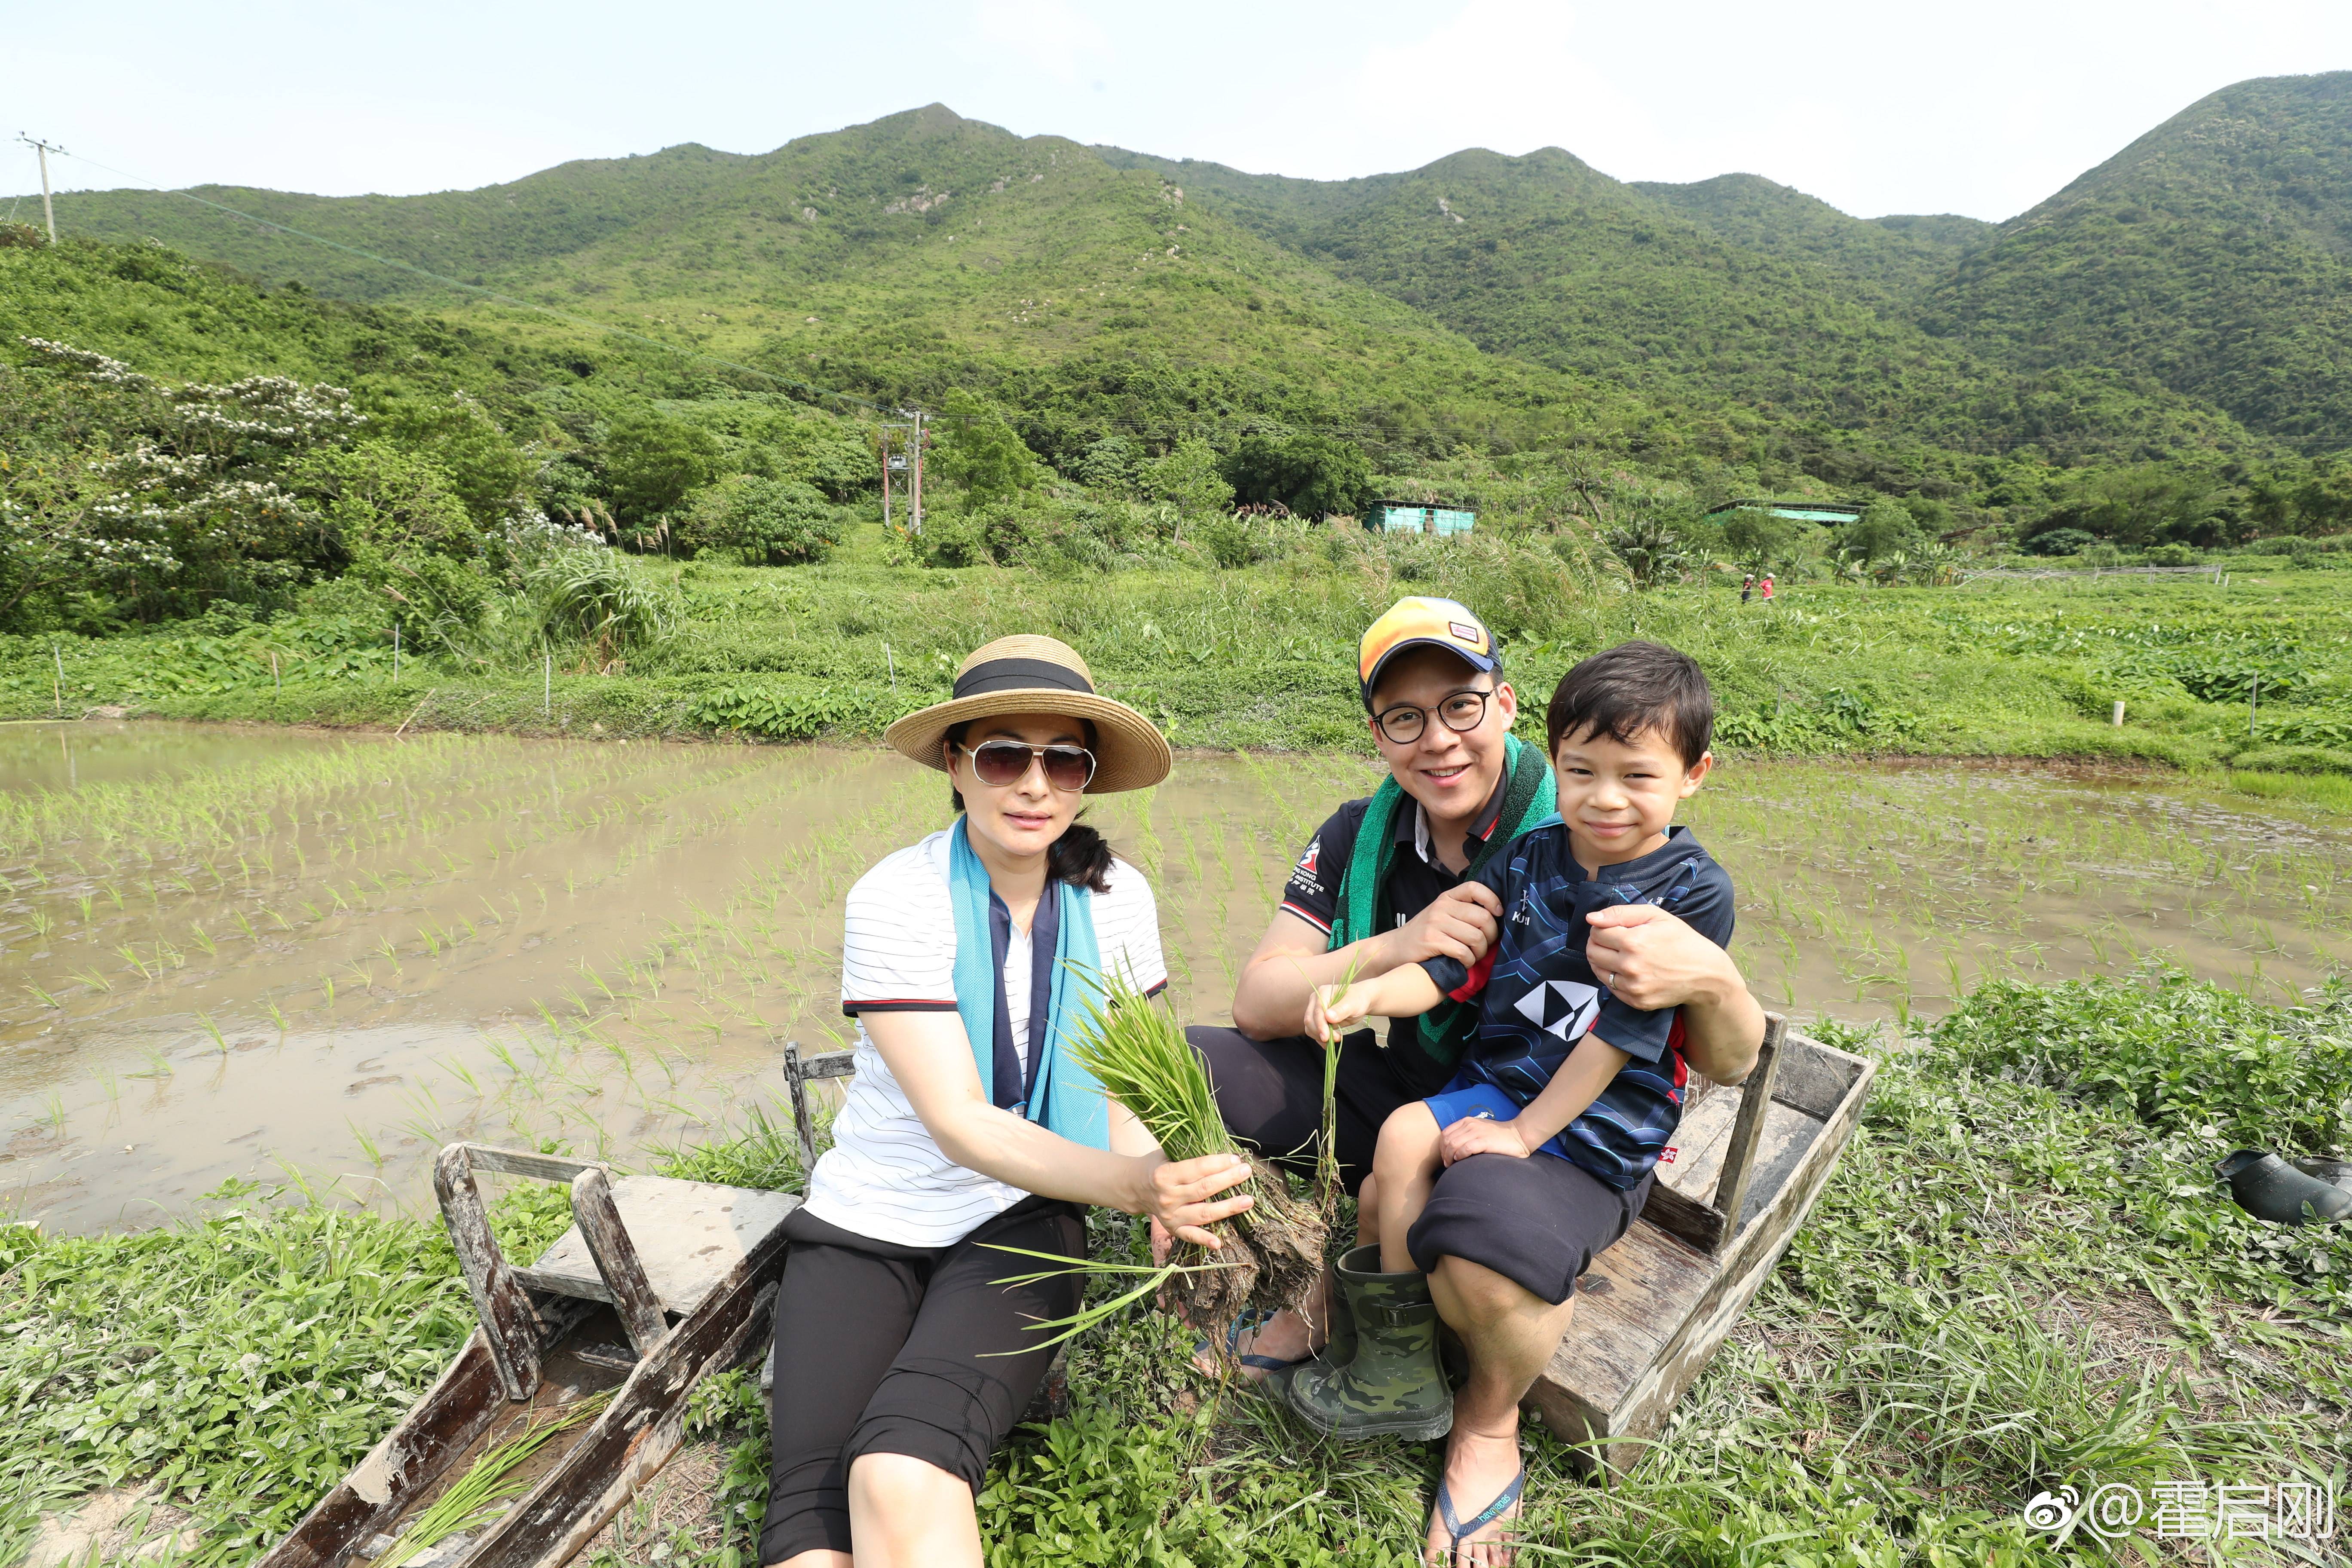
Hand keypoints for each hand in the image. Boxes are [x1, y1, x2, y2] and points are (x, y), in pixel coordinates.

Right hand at [1142, 1151, 1253, 1248]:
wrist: (1133, 1187)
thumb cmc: (1156, 1166)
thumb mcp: (1166, 1154)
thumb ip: (1190, 1155)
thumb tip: (1223, 1155)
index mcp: (1165, 1175)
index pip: (1197, 1169)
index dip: (1218, 1164)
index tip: (1236, 1159)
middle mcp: (1167, 1197)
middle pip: (1204, 1189)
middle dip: (1228, 1180)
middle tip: (1246, 1172)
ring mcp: (1170, 1216)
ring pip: (1203, 1213)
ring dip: (1228, 1207)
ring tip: (1248, 1201)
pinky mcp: (1172, 1229)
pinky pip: (1190, 1235)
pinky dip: (1204, 1240)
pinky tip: (1219, 1243)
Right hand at [1305, 979, 1374, 1044]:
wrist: (1361, 1002)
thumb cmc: (1358, 999)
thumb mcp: (1353, 1004)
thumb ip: (1341, 1010)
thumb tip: (1328, 1017)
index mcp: (1323, 992)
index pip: (1317, 1011)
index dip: (1320, 1025)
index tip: (1326, 1037)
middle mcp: (1316, 1000)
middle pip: (1310, 1020)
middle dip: (1320, 1032)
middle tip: (1335, 1038)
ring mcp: (1315, 1010)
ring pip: (1310, 1027)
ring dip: (1320, 1036)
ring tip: (1336, 1038)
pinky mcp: (1318, 1019)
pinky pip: (1313, 1031)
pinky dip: (1320, 1039)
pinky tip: (1329, 1043)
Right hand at [1378, 882, 1500, 968]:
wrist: (1395, 948)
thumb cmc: (1425, 933)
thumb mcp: (1441, 915)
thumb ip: (1462, 911)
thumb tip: (1496, 918)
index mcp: (1447, 898)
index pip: (1475, 888)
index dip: (1492, 899)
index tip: (1498, 914)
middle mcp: (1442, 907)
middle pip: (1483, 917)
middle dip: (1491, 936)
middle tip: (1485, 946)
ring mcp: (1436, 923)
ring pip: (1476, 937)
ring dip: (1480, 952)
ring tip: (1473, 956)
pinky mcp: (1432, 941)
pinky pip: (1463, 952)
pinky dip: (1468, 961)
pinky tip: (1463, 962)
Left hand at [1440, 1115, 1532, 1163]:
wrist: (1518, 1135)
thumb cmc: (1498, 1137)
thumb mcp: (1479, 1131)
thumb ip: (1466, 1135)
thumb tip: (1452, 1149)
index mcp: (1467, 1121)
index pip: (1445, 1134)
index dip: (1442, 1147)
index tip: (1446, 1157)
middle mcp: (1470, 1125)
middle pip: (1447, 1140)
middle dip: (1444, 1154)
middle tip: (1448, 1164)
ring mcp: (1477, 1132)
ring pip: (1453, 1144)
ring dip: (1450, 1157)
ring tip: (1453, 1165)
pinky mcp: (1484, 1141)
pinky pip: (1465, 1148)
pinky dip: (1460, 1155)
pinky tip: (1461, 1161)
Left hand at [1584, 903, 1734, 1011]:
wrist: (1705, 973)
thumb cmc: (1681, 939)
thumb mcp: (1655, 916)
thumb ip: (1620, 913)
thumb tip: (1591, 918)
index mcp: (1633, 942)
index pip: (1596, 933)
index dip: (1602, 928)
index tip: (1614, 929)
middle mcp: (1630, 966)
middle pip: (1593, 952)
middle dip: (1598, 944)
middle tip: (1613, 941)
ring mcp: (1633, 987)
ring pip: (1598, 971)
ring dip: (1603, 961)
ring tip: (1619, 955)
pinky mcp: (1637, 1001)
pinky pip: (1611, 988)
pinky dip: (1614, 978)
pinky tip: (1628, 970)